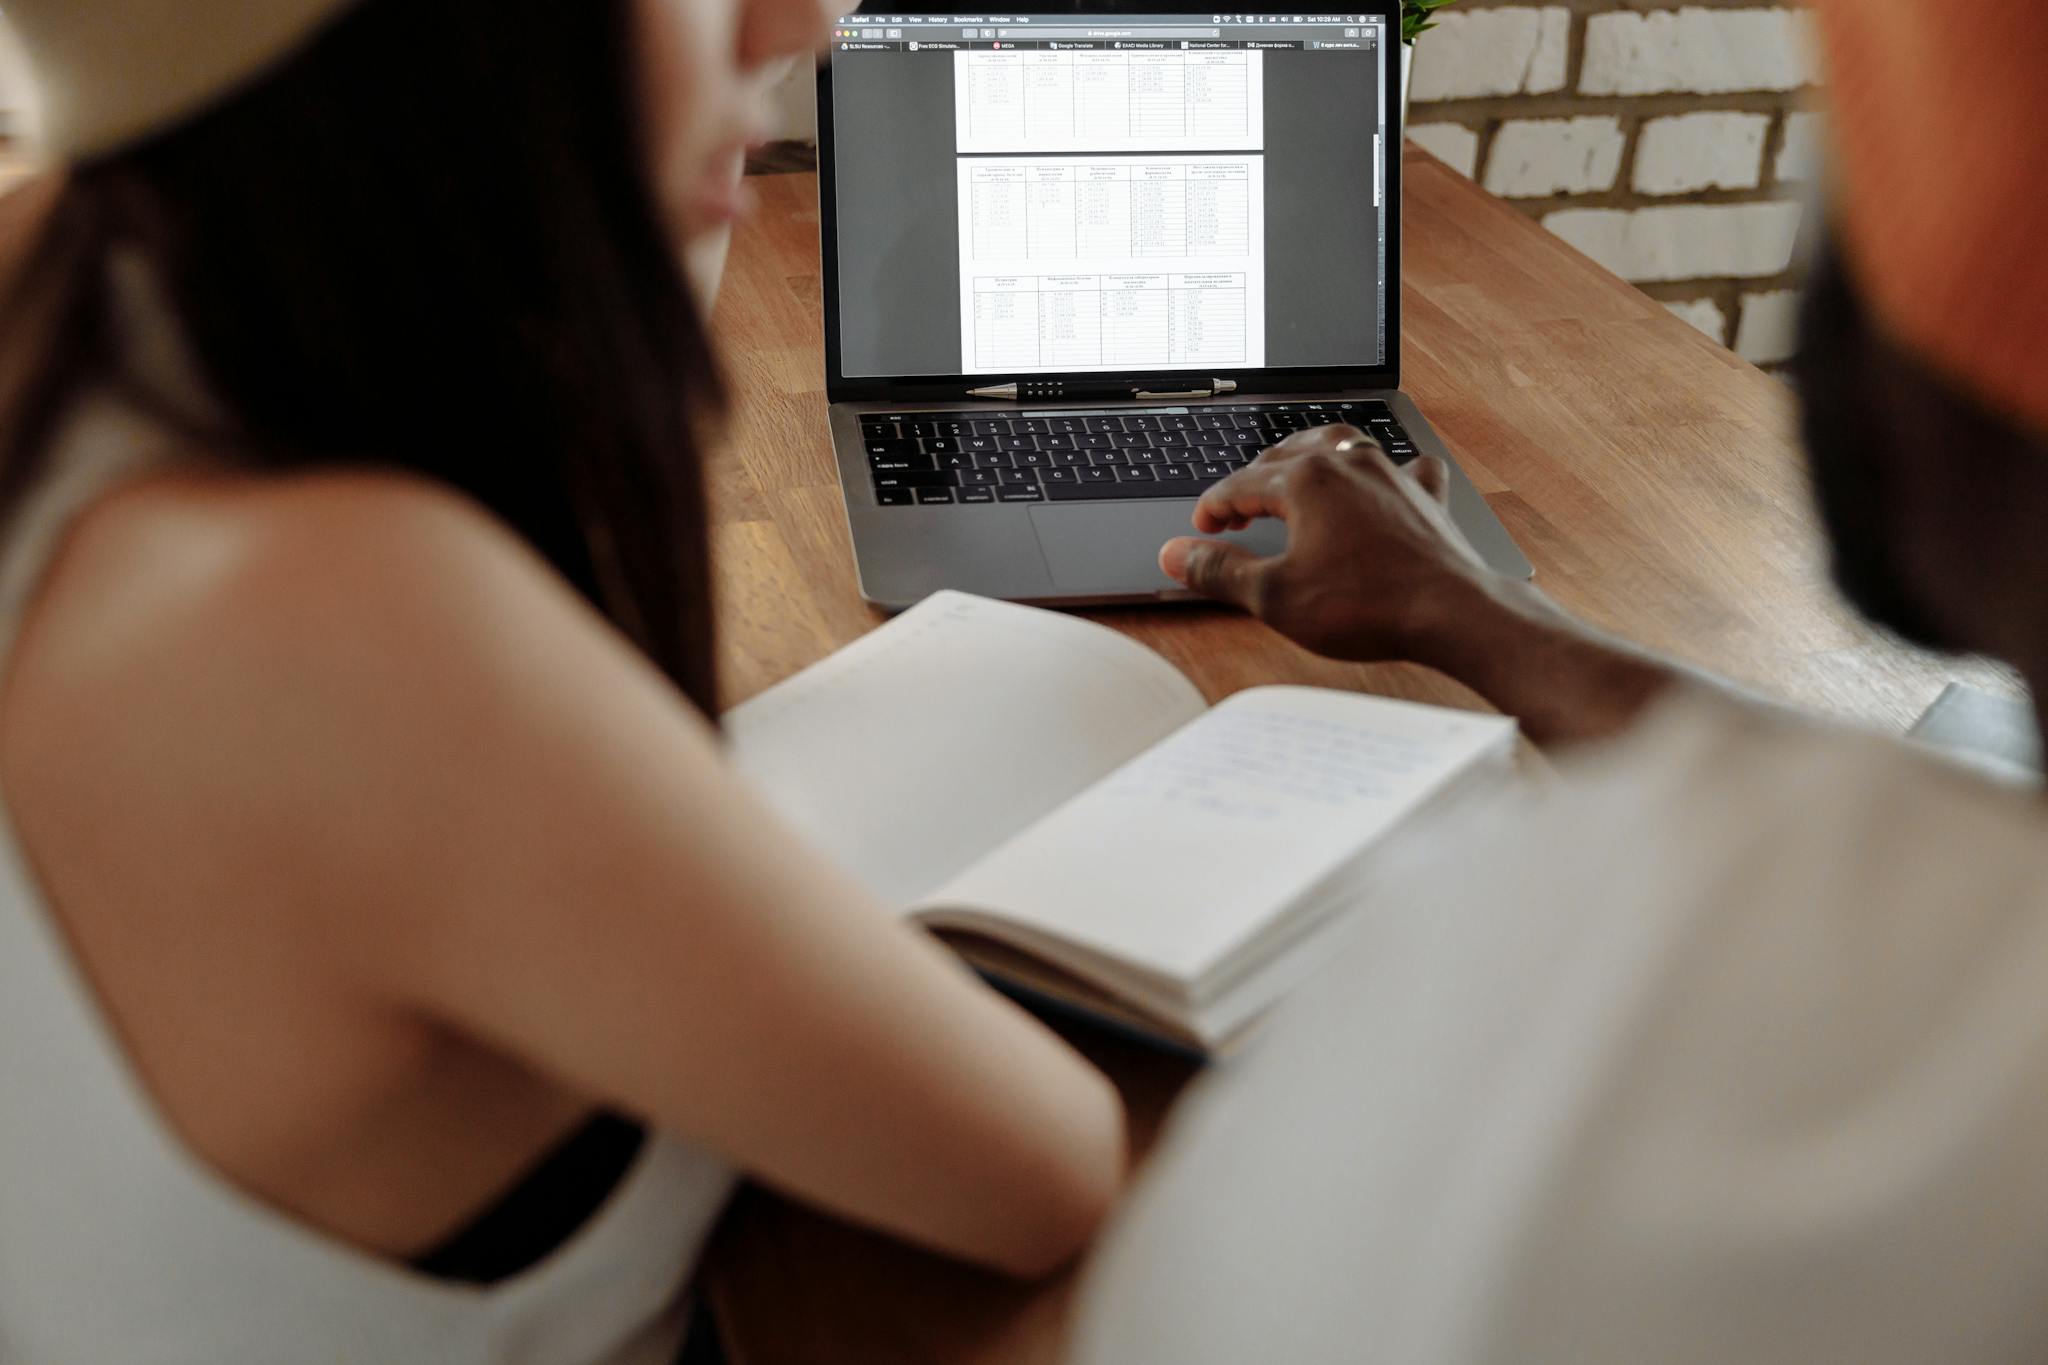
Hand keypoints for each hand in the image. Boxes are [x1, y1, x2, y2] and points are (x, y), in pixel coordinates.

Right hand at [1159, 425, 1500, 663]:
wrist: (1451, 613)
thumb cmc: (1367, 605)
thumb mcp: (1273, 597)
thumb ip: (1218, 570)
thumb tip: (1176, 555)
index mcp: (1306, 479)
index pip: (1239, 484)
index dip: (1211, 507)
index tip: (1199, 529)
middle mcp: (1348, 463)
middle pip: (1283, 458)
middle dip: (1251, 483)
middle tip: (1233, 512)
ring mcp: (1391, 474)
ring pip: (1340, 446)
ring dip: (1308, 459)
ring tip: (1290, 476)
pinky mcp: (1424, 498)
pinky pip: (1403, 468)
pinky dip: (1384, 471)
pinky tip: (1384, 480)